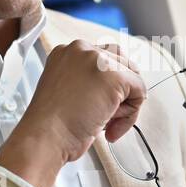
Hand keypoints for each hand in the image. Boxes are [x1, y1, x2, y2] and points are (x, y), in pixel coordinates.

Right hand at [0, 40, 144, 186]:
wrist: (44, 137)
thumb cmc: (52, 125)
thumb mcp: (67, 91)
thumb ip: (88, 82)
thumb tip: (118, 88)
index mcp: (67, 52)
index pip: (105, 58)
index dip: (108, 87)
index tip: (98, 107)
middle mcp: (82, 49)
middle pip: (123, 64)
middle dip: (120, 94)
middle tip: (105, 118)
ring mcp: (98, 59)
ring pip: (133, 79)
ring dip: (124, 106)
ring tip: (103, 121)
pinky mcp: (113, 75)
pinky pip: (140, 91)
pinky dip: (131, 114)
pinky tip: (109, 125)